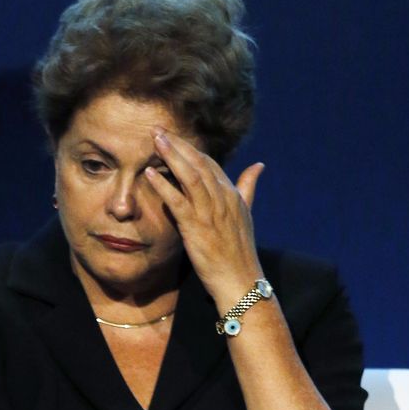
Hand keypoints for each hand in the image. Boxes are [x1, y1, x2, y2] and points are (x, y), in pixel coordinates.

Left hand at [145, 129, 264, 300]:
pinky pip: (178, 201)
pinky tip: (150, 174)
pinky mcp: (197, 227)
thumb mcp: (246, 215)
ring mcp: (210, 212)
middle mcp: (223, 199)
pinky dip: (164, 185)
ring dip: (172, 155)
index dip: (191, 148)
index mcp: (233, 195)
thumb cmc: (239, 253)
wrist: (240, 281)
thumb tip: (258, 165)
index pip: (210, 163)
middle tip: (157, 129)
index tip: (173, 137)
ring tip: (154, 140)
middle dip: (178, 144)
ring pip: (190, 176)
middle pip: (199, 163)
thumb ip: (248, 188)